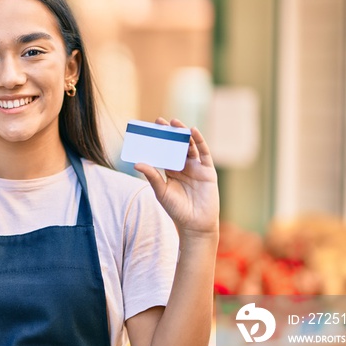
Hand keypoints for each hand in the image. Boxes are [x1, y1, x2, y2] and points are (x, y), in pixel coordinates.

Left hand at [134, 118, 218, 237]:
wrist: (195, 224)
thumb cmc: (177, 210)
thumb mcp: (161, 191)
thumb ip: (152, 176)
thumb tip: (137, 163)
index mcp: (171, 171)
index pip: (164, 151)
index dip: (158, 140)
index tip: (150, 129)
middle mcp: (184, 167)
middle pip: (176, 146)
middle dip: (170, 133)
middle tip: (161, 121)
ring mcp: (196, 168)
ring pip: (190, 146)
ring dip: (183, 134)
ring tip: (175, 123)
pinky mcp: (208, 171)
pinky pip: (204, 153)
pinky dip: (200, 141)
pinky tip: (193, 131)